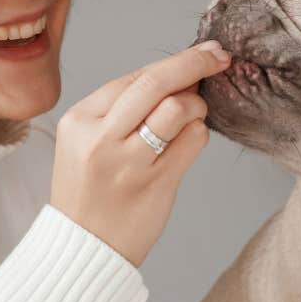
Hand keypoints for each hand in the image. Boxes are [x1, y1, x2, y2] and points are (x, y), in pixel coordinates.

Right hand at [49, 40, 231, 266]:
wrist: (84, 249)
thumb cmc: (90, 192)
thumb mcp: (87, 142)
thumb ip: (123, 109)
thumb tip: (178, 75)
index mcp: (80, 121)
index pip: (133, 78)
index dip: (173, 62)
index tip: (202, 53)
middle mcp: (101, 138)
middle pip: (155, 83)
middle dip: (194, 63)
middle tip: (220, 56)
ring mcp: (129, 163)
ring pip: (177, 109)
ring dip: (197, 106)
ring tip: (193, 116)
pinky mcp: (155, 184)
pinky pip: (193, 141)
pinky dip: (199, 133)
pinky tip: (190, 141)